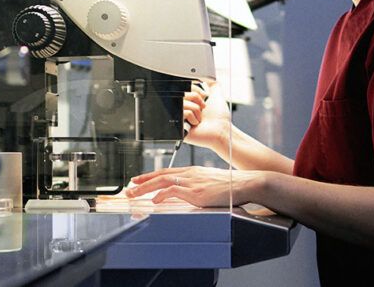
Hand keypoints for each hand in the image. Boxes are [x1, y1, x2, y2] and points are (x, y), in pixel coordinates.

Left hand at [127, 166, 263, 206]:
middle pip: (160, 175)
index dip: (150, 176)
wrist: (243, 184)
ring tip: (134, 193)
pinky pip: (174, 191)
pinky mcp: (196, 192)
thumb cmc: (230, 186)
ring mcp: (192, 182)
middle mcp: (189, 174)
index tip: (138, 179)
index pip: (166, 172)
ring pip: (162, 182)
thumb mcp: (209, 183)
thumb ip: (196, 187)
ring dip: (145, 188)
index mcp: (192, 172)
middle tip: (129, 187)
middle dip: (142, 181)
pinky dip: (162, 195)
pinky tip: (155, 200)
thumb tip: (187, 194)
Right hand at [182, 81, 230, 150]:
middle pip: (182, 93)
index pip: (184, 87)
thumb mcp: (217, 95)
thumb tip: (207, 76)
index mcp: (190, 102)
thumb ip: (212, 84)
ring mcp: (181, 118)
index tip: (204, 97)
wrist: (222, 131)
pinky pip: (183, 112)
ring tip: (200, 118)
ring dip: (196, 109)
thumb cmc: (220, 117)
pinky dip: (193, 117)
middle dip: (196, 98)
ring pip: (182, 102)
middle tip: (203, 108)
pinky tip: (196, 124)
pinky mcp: (179, 127)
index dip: (195, 89)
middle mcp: (184, 109)